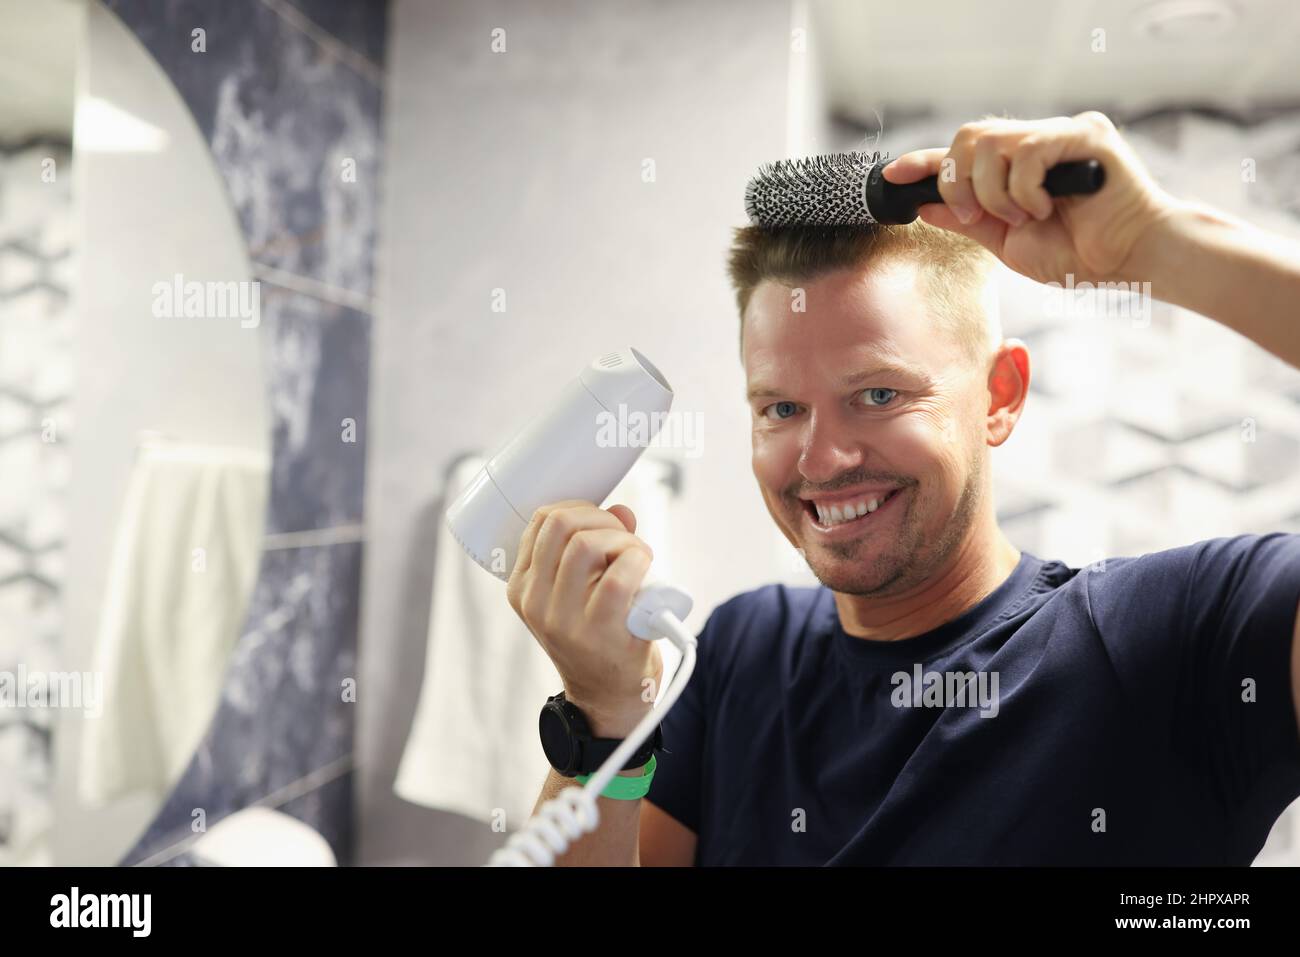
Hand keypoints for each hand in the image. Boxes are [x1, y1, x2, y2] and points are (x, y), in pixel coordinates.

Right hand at [506, 499, 662, 737]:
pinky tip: (646, 569)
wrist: (607, 698)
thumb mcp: (579, 592)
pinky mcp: (598, 632)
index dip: (579, 508)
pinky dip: (639, 560)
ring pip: (587, 545)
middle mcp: (535, 602)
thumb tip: (622, 511)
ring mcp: (563, 619)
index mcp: (522, 587)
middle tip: (624, 540)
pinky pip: (618, 577)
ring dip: (623, 539)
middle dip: (603, 519)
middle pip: (561, 524)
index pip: (540, 520)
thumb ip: (595, 547)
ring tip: (637, 557)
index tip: (602, 523)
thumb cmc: (597, 637)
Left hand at [883, 111, 1176, 285]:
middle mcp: (1038, 141)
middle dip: (958, 182)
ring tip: (1024, 217)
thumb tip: (925, 206)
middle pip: (969, 136)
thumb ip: (969, 221)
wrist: (1129, 262)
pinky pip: (1028, 151)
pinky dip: (1024, 189)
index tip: (890, 175)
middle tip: (973, 216)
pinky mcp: (1085, 135)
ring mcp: (1061, 133)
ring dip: (993, 192)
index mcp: (1019, 165)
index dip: (924, 161)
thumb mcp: (1008, 242)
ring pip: (993, 142)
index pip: (962, 152)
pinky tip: (1046, 207)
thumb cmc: (1078, 253)